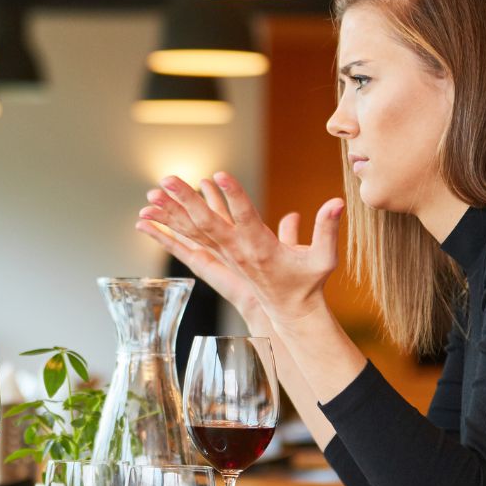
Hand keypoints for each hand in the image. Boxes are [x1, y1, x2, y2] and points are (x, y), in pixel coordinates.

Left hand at [136, 172, 343, 330]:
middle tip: (167, 179)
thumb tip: (339, 202)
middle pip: (207, 223)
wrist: (288, 310)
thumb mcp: (323, 259)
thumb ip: (328, 230)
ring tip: (150, 194)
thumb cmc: (308, 282)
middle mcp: (237, 252)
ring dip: (170, 212)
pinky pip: (188, 241)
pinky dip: (167, 230)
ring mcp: (224, 256)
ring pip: (193, 230)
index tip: (220, 174)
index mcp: (261, 248)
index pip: (245, 218)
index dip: (233, 197)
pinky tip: (146, 220)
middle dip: (186, 201)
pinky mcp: (217, 258)